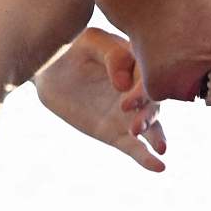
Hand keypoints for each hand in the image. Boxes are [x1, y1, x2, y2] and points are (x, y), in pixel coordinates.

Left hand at [32, 28, 167, 171]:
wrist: (49, 71)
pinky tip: (159, 167)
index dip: (143, 92)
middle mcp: (139, 90)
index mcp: (139, 64)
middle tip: (136, 127)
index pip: (151, 78)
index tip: (126, 102)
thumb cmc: (71, 50)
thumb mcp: (91, 43)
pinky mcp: (117, 133)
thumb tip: (124, 85)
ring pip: (150, 126)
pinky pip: (135, 147)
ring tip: (160, 147)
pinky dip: (147, 158)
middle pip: (154, 103)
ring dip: (156, 136)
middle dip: (149, 116)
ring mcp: (130, 114)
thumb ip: (113, 55)